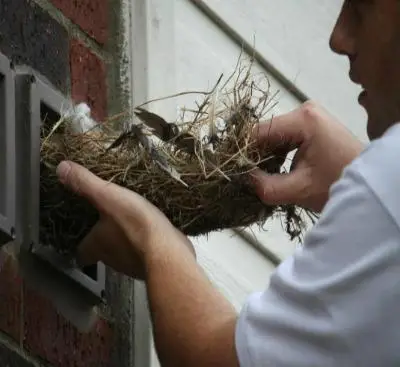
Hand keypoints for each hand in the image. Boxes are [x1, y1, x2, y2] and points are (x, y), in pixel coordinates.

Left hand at [56, 161, 194, 279]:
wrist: (169, 251)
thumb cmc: (136, 225)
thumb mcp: (108, 197)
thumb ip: (86, 184)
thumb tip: (61, 168)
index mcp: (97, 245)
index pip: (81, 252)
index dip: (81, 244)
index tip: (83, 237)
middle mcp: (112, 260)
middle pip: (103, 253)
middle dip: (105, 241)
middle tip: (111, 225)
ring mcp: (133, 265)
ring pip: (125, 254)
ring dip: (127, 242)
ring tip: (134, 225)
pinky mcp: (153, 264)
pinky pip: (145, 254)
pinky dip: (147, 246)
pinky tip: (154, 234)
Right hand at [251, 101, 363, 211]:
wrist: (372, 182)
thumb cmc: (339, 184)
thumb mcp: (300, 190)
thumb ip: (266, 186)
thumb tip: (241, 178)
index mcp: (303, 119)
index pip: (258, 132)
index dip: (243, 152)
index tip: (234, 172)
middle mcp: (304, 109)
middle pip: (265, 132)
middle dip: (255, 155)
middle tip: (247, 178)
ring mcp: (309, 115)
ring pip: (273, 135)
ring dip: (266, 156)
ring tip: (260, 176)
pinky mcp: (312, 124)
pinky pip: (284, 137)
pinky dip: (277, 153)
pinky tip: (275, 169)